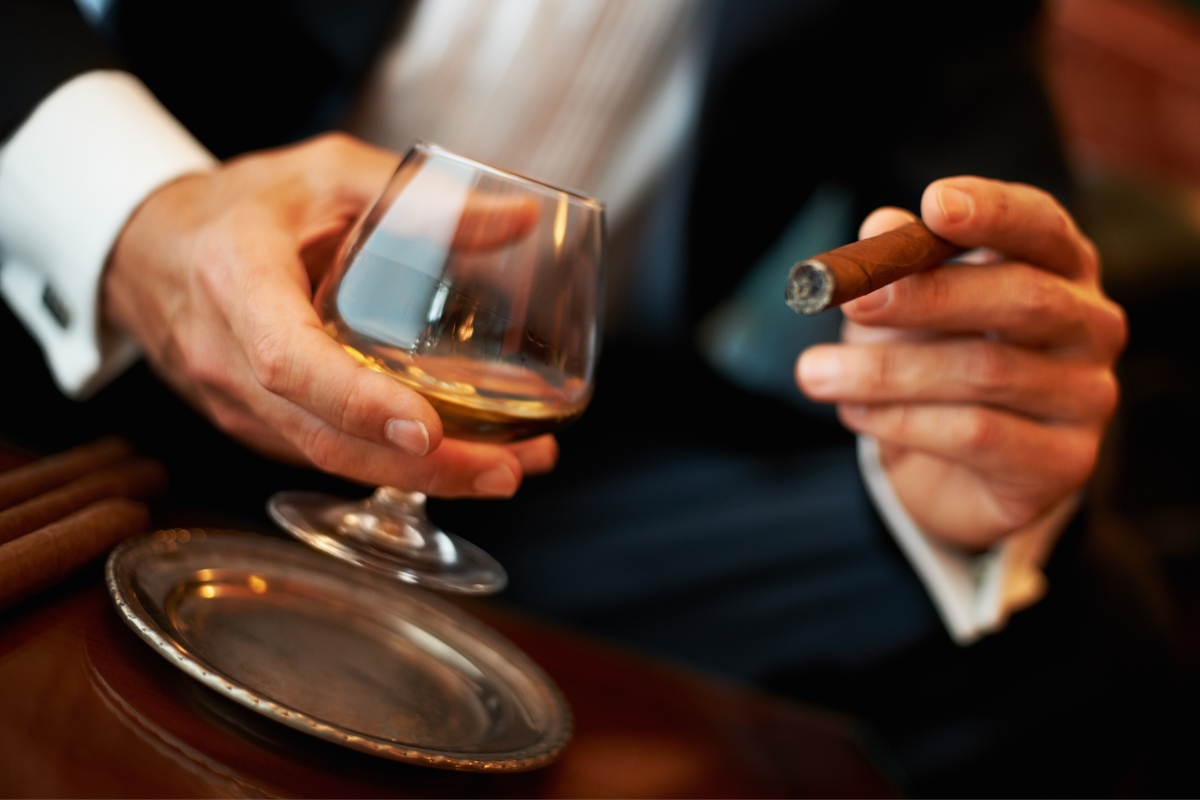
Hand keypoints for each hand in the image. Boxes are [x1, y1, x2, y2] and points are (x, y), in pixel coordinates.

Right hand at [104, 133, 556, 496]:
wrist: (153, 245)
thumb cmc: (242, 206)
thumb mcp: (326, 174)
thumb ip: (418, 197)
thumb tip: (519, 218)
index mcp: (237, 280)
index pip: (290, 361)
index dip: (358, 402)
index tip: (428, 428)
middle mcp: (226, 356)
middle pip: (323, 436)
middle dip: (420, 467)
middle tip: (505, 469)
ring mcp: (233, 402)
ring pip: (327, 459)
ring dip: (420, 477)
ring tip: (504, 468)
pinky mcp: (252, 424)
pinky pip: (321, 455)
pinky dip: (389, 467)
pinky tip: (456, 459)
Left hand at [796, 177, 1125, 548]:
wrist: (955, 469)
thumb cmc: (935, 359)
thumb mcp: (907, 306)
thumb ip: (899, 265)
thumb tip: (879, 226)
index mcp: (1060, 266)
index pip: (1041, 225)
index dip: (993, 211)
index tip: (934, 203)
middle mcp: (1091, 325)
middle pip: (1022, 298)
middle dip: (928, 296)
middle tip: (852, 301)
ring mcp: (1087, 396)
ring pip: (984, 374)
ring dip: (885, 373)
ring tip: (813, 374)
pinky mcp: (1064, 461)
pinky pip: (976, 435)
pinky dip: (902, 421)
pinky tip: (853, 413)